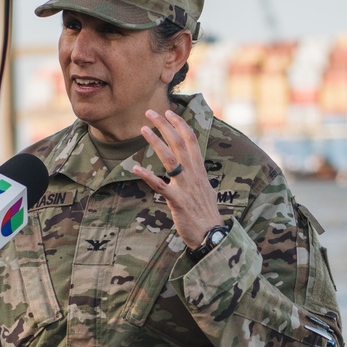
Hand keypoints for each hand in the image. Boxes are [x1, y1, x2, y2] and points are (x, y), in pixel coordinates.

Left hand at [132, 108, 222, 248]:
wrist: (211, 234)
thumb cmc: (207, 214)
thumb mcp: (208, 190)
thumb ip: (201, 178)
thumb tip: (200, 172)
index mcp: (200, 170)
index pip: (191, 140)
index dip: (180, 124)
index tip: (169, 112)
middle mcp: (193, 174)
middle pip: (179, 143)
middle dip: (165, 125)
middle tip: (150, 112)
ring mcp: (185, 187)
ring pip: (170, 159)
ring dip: (156, 142)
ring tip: (143, 129)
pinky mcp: (177, 201)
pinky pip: (160, 186)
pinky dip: (147, 176)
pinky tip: (135, 168)